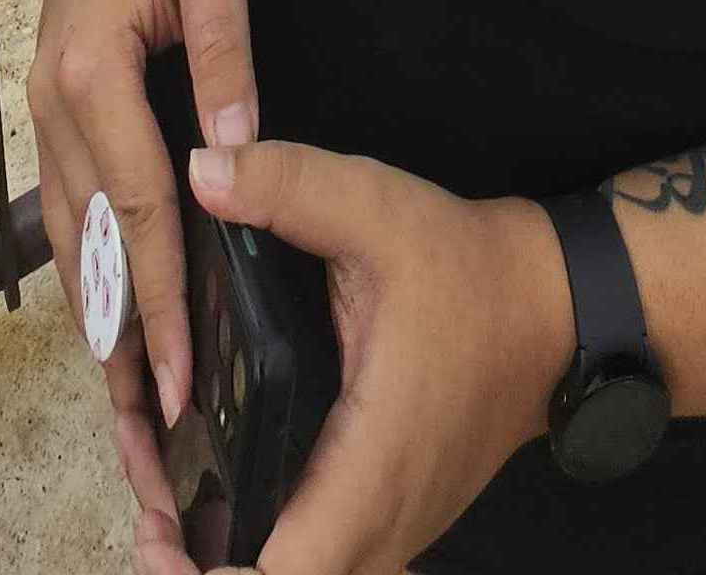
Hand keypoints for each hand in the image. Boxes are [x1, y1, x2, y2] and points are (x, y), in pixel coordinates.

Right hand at [32, 0, 259, 529]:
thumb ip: (227, 54)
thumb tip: (238, 150)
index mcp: (92, 70)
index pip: (143, 209)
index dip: (169, 302)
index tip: (184, 381)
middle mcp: (54, 101)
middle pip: (94, 248)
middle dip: (123, 347)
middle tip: (149, 435)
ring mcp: (46, 105)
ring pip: (70, 238)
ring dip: (99, 323)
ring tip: (127, 405)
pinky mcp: (56, 103)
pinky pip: (70, 207)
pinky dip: (91, 270)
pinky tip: (113, 316)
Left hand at [183, 138, 570, 574]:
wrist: (553, 308)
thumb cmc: (470, 271)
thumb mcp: (378, 208)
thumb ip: (288, 187)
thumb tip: (202, 170)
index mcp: (371, 463)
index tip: (160, 531)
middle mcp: (384, 519)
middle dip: (199, 573)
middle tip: (151, 517)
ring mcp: (396, 530)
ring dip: (235, 568)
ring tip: (174, 517)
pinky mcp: (399, 519)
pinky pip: (329, 562)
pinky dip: (274, 552)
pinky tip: (231, 506)